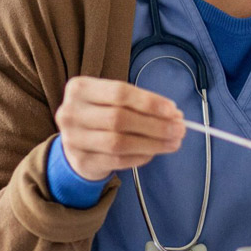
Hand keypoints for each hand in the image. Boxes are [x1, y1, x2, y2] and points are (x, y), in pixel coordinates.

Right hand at [54, 76, 184, 179]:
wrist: (75, 143)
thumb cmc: (101, 115)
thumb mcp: (113, 100)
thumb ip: (140, 104)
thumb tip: (174, 115)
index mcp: (80, 88)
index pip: (119, 92)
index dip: (149, 102)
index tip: (173, 110)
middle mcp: (71, 112)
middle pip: (120, 118)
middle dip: (155, 125)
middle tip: (180, 129)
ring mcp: (73, 139)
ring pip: (119, 142)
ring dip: (152, 143)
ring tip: (174, 142)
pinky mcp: (81, 161)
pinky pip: (117, 160)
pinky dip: (140, 157)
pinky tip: (153, 153)